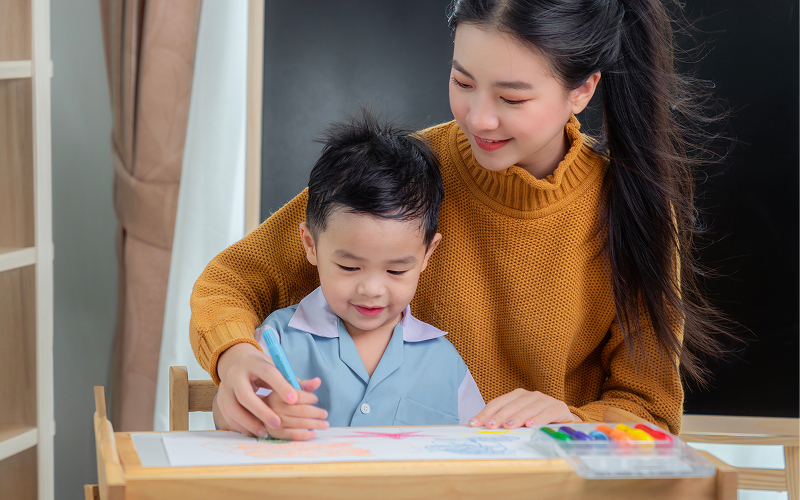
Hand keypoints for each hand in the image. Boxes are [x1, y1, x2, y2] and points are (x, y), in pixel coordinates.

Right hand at [213, 343, 327, 438]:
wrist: (237, 362)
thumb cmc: (262, 368)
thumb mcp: (277, 368)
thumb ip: (295, 379)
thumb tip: (316, 384)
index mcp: (254, 363)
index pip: (268, 373)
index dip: (281, 386)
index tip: (294, 399)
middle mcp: (237, 374)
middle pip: (245, 394)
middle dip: (261, 410)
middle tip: (278, 422)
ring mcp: (225, 387)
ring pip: (233, 408)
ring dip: (249, 422)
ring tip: (265, 432)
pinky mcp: (220, 399)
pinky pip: (228, 416)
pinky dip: (240, 426)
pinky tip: (254, 432)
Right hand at [263, 385, 329, 439]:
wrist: (257, 410)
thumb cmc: (277, 397)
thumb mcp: (287, 387)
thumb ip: (304, 384)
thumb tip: (318, 382)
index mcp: (278, 394)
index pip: (300, 396)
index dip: (311, 398)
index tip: (315, 399)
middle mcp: (275, 408)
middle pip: (302, 411)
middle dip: (317, 413)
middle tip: (325, 414)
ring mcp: (275, 421)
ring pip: (300, 423)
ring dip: (315, 424)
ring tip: (325, 424)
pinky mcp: (275, 433)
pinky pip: (293, 435)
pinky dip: (305, 435)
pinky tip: (313, 433)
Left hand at [468, 389, 578, 429]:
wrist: (565, 421)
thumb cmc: (538, 421)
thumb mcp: (520, 421)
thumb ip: (505, 423)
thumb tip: (482, 430)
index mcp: (517, 396)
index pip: (498, 403)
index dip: (485, 413)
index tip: (473, 423)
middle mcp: (530, 395)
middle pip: (511, 405)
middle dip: (499, 416)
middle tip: (489, 425)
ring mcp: (544, 400)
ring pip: (528, 408)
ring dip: (517, 417)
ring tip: (508, 426)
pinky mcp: (558, 407)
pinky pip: (547, 413)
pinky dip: (538, 419)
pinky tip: (530, 425)